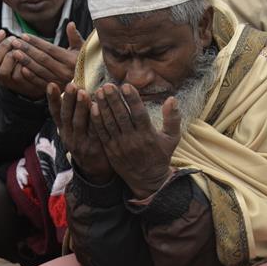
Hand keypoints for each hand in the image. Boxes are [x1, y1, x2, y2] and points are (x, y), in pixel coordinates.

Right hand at [0, 30, 45, 97]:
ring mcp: (8, 82)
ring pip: (3, 70)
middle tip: (13, 38)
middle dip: (3, 47)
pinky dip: (22, 64)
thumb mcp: (6, 56)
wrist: (33, 84)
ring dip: (11, 56)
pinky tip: (28, 55)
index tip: (2, 32)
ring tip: (20, 47)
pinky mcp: (20, 85)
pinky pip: (18, 75)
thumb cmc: (19, 66)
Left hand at [9, 23, 84, 87]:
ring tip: (14, 52)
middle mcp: (66, 71)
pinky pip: (40, 82)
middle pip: (42, 58)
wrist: (87, 85)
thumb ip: (75, 37)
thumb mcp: (82, 50)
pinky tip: (21, 68)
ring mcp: (60, 82)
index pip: (50, 49)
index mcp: (72, 60)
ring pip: (39, 70)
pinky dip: (30, 76)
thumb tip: (70, 23)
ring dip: (25, 61)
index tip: (24, 35)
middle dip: (27, 49)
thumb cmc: (84, 63)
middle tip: (14, 41)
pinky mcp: (55, 91)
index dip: (36, 42)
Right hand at [47, 82, 112, 182]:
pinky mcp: (94, 147)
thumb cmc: (87, 144)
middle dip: (68, 99)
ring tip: (83, 92)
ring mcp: (81, 143)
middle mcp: (69, 136)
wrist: (96, 171)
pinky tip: (97, 108)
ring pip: (78, 123)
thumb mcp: (75, 131)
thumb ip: (75, 114)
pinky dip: (95, 120)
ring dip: (80, 107)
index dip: (52, 99)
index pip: (55, 113)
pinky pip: (94, 132)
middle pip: (66, 116)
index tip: (51, 84)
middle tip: (71, 85)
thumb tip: (77, 89)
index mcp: (64, 130)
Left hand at [90, 83, 181, 199]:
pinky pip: (102, 133)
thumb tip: (173, 99)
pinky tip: (93, 108)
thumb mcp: (172, 138)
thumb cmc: (161, 155)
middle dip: (114, 100)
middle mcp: (133, 140)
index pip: (139, 114)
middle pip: (122, 116)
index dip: (132, 100)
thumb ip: (173, 118)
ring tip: (99, 92)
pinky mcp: (110, 150)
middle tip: (108, 85)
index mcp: (148, 135)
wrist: (148, 179)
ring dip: (103, 107)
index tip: (126, 86)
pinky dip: (97, 120)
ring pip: (110, 123)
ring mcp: (120, 145)